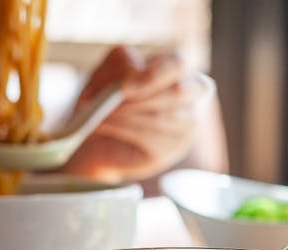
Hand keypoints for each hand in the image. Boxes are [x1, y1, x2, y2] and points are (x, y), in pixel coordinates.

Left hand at [59, 46, 211, 182]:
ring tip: (100, 113)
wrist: (97, 133)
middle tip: (111, 101)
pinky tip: (104, 125)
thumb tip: (133, 74)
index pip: (177, 64)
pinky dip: (122, 130)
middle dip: (141, 98)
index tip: (125, 86)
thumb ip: (121, 63)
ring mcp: (186, 125)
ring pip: (160, 117)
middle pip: (177, 92)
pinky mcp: (173, 148)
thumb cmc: (107, 96)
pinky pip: (151, 138)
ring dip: (125, 115)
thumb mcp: (108, 71)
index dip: (153, 73)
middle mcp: (190, 95)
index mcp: (175, 68)